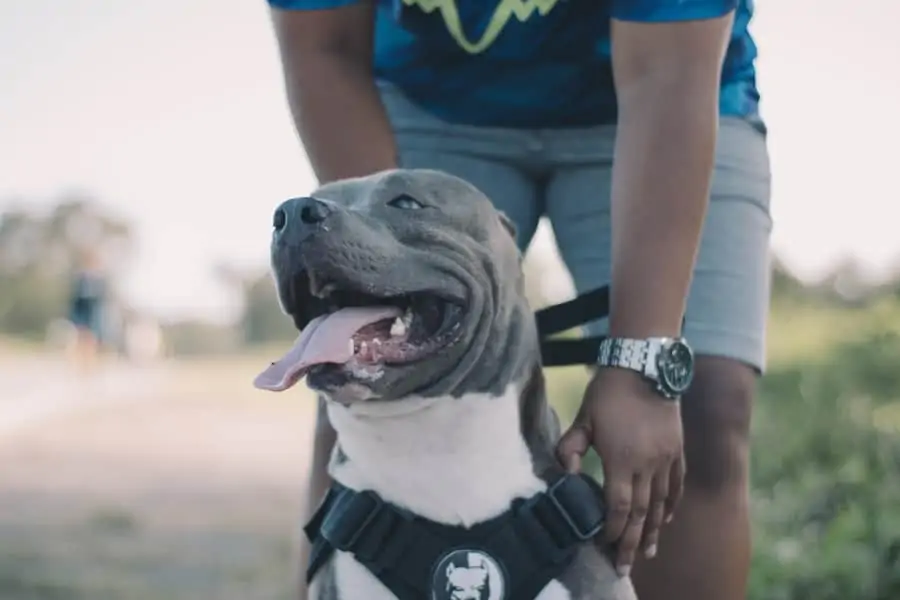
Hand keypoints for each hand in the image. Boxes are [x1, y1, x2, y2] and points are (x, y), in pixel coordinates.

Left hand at [556, 367, 684, 576]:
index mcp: (622, 458)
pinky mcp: (677, 450)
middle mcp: (648, 464)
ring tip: (646, 552)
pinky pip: (676, 485)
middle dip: (631, 541)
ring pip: (661, 503)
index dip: (612, 529)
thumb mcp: (583, 418)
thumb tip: (564, 475)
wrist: (645, 366)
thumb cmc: (609, 392)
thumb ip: (570, 448)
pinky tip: (664, 520)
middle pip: (640, 513)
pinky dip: (671, 505)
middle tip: (625, 567)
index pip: (619, 506)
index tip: (606, 545)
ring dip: (652, 530)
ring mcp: (667, 458)